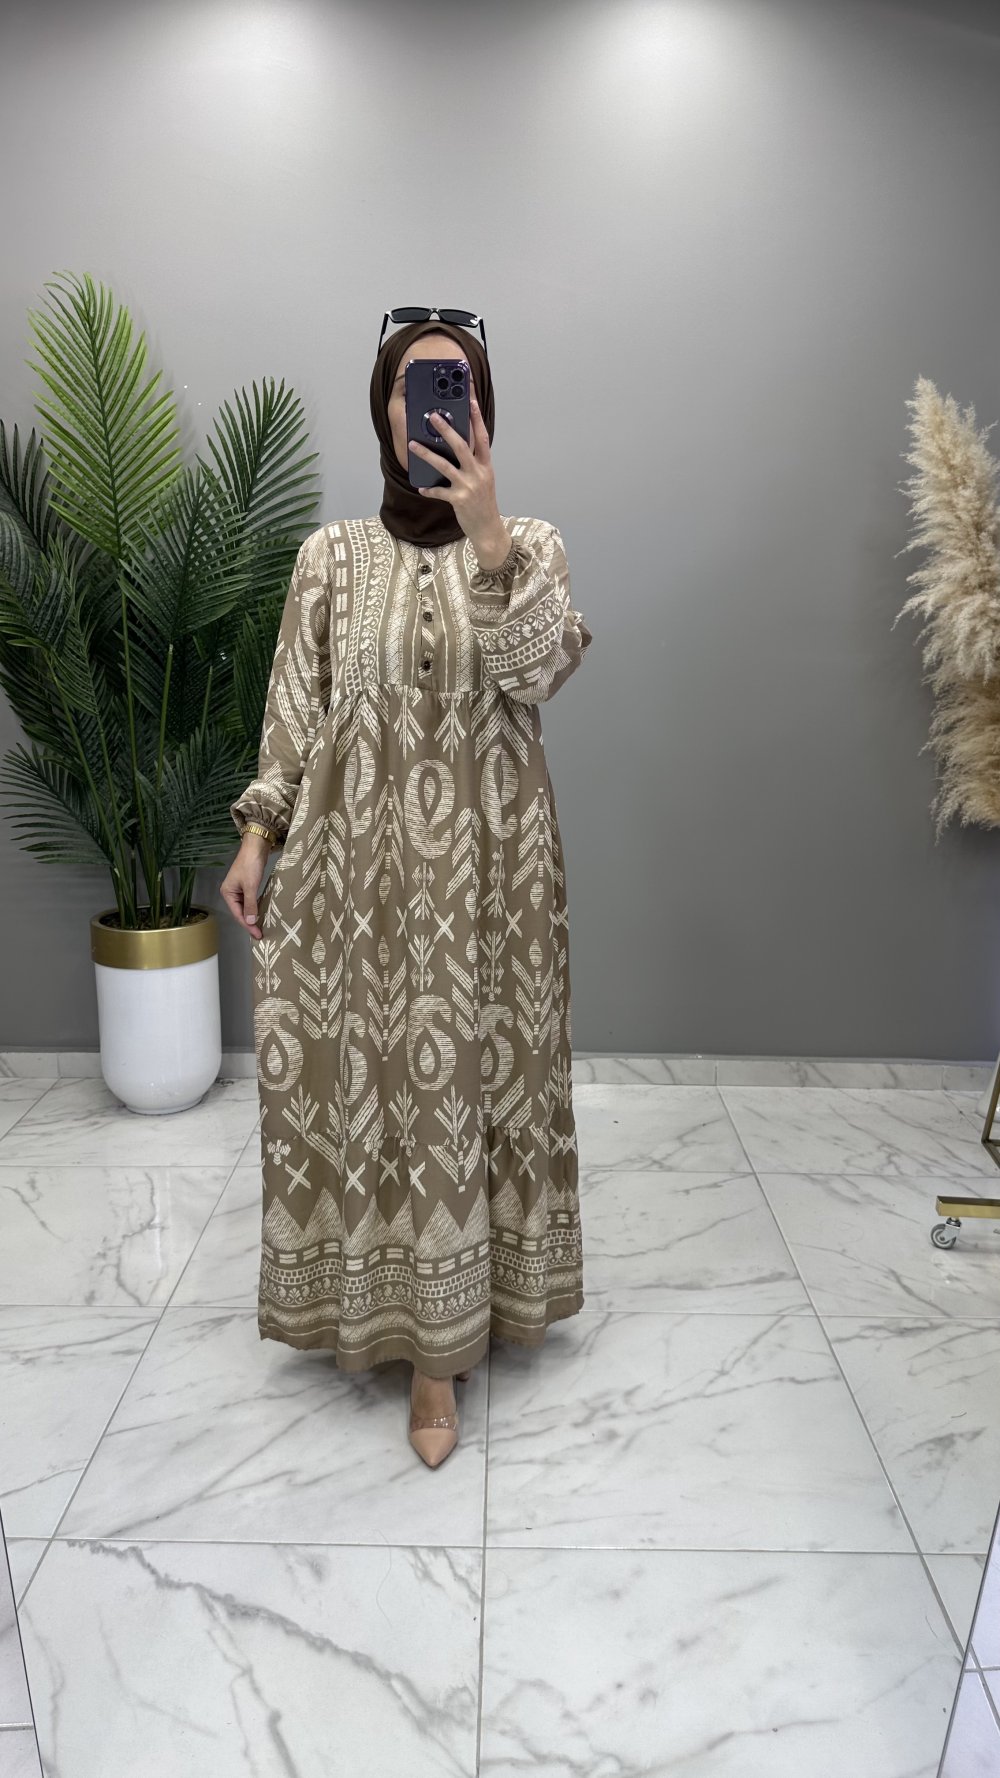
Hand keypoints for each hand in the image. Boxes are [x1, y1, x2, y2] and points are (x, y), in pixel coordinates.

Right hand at [220, 835, 270, 940]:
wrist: (256, 846)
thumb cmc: (250, 865)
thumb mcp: (250, 886)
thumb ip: (250, 905)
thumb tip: (250, 922)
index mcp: (227, 893)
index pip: (237, 914)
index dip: (247, 925)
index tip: (257, 935)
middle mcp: (231, 892)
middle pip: (240, 912)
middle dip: (249, 923)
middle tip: (260, 934)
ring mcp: (239, 889)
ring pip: (245, 907)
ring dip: (252, 917)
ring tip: (261, 928)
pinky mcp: (247, 885)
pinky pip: (250, 901)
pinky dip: (255, 908)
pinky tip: (260, 914)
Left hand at [407, 392, 502, 543]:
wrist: (489, 528)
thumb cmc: (484, 504)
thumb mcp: (484, 480)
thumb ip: (474, 464)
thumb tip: (459, 449)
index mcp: (486, 466)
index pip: (482, 437)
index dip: (477, 419)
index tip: (471, 402)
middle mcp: (478, 473)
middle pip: (461, 445)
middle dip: (446, 429)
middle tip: (433, 416)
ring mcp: (468, 486)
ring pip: (444, 465)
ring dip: (426, 453)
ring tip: (413, 444)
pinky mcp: (458, 500)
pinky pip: (439, 491)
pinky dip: (429, 489)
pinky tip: (420, 487)